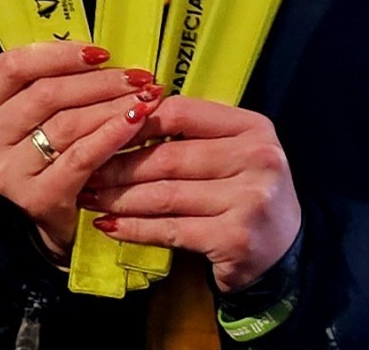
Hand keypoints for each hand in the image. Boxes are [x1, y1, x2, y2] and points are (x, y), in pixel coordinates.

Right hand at [0, 42, 164, 261]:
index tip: (101, 52)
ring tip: (144, 97)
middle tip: (137, 76)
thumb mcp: (34, 114)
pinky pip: (81, 157)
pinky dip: (112, 135)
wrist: (46, 217)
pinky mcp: (35, 197)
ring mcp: (6, 170)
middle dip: (98, 82)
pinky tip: (136, 122)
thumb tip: (98, 52)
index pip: (13, 66)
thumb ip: (50, 81)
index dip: (58, 54)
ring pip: (66, 124)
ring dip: (111, 106)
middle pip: (46, 94)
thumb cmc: (46, 152)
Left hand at [76, 94, 300, 292]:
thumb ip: (191, 131)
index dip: (134, 120)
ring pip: (164, 195)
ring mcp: (248, 201)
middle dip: (116, 164)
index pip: (180, 113)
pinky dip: (134, 227)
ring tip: (88, 195)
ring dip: (118, 197)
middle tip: (84, 168)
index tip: (99, 127)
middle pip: (167, 157)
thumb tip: (123, 113)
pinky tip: (109, 225)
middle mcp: (256, 159)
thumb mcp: (232, 150)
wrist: (285, 255)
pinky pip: (170, 229)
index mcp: (253, 127)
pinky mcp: (234, 239)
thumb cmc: (246, 193)